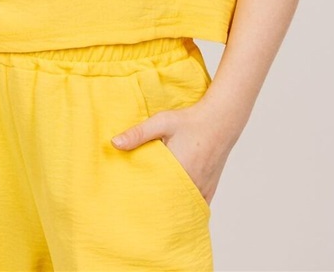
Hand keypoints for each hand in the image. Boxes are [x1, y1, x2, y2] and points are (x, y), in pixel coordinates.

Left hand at [111, 101, 232, 207]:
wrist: (220, 120)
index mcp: (178, 170)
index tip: (129, 204)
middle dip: (154, 208)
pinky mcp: (210, 189)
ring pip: (183, 208)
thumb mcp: (161, 122)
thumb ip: (138, 134)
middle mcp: (192, 184)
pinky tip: (174, 211)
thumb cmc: (190, 120)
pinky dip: (185, 209)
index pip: (156, 194)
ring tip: (153, 213)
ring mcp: (202, 189)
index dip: (142, 200)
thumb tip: (114, 143)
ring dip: (170, 209)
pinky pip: (196, 206)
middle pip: (169, 204)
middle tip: (137, 211)